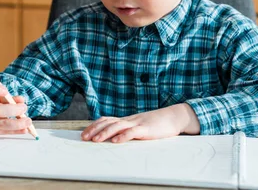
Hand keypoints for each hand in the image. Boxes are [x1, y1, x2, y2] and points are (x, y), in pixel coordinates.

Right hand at [0, 82, 32, 134]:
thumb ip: (8, 96)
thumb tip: (21, 100)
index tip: (5, 91)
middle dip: (14, 110)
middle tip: (24, 108)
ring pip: (3, 125)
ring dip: (18, 123)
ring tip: (28, 121)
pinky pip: (4, 132)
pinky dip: (16, 131)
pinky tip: (25, 129)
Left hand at [81, 103, 199, 142]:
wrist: (173, 117)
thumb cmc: (156, 124)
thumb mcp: (139, 126)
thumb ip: (128, 130)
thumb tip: (114, 138)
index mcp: (126, 120)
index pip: (106, 120)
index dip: (94, 126)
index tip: (84, 133)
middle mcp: (129, 120)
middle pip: (108, 122)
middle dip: (95, 130)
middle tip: (84, 137)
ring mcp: (137, 123)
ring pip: (118, 126)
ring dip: (105, 133)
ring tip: (96, 140)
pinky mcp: (146, 129)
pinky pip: (133, 132)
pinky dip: (123, 136)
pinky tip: (116, 141)